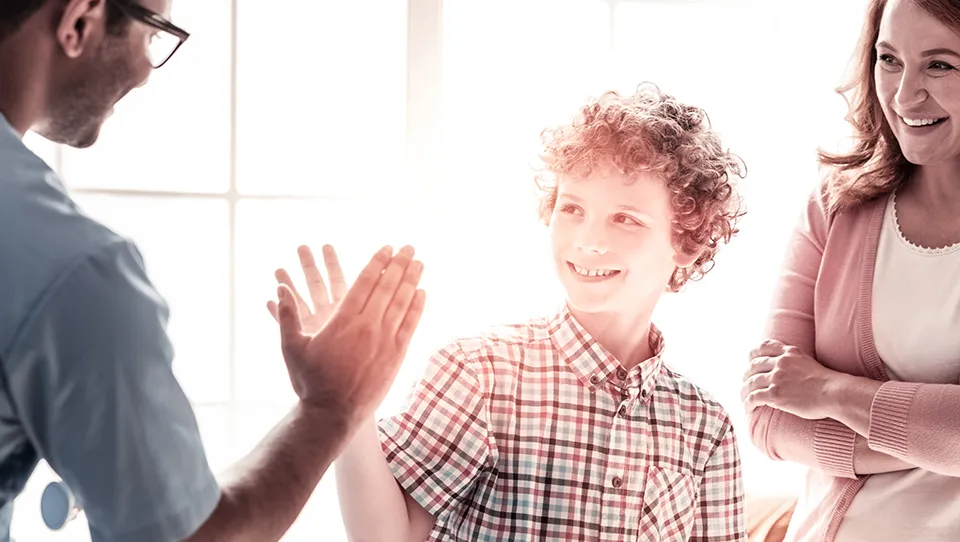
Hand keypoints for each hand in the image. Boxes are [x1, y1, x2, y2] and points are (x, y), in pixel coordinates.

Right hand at [273, 245, 426, 426]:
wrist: (332, 413)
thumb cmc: (309, 381)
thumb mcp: (292, 347)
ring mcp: (384, 341)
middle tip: (409, 248)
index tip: (387, 248)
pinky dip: (416, 307)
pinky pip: (409, 325)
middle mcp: (367, 326)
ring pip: (401, 303)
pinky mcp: (396, 356)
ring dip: (411, 280)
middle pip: (387, 287)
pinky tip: (422, 293)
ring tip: (419, 263)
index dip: (377, 262)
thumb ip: (286, 316)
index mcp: (342, 320)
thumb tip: (279, 289)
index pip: (364, 282)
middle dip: (399, 264)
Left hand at [741, 339, 836, 419]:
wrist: (834, 393)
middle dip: (747, 375)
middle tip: (746, 383)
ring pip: (751, 382)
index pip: (763, 347)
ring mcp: (776, 378)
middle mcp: (780, 363)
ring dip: (745, 390)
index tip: (750, 361)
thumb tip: (785, 367)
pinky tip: (748, 408)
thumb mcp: (808, 361)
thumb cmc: (827, 382)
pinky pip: (753, 397)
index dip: (753, 355)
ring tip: (744, 397)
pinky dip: (748, 403)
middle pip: (754, 366)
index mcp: (788, 353)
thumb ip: (794, 360)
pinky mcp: (775, 394)